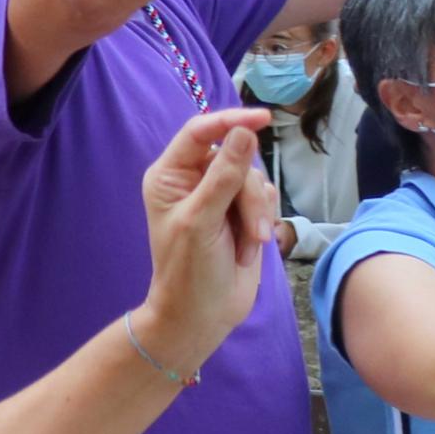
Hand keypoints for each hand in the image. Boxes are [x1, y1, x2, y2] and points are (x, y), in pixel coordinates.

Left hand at [136, 107, 279, 372]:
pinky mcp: (241, 212)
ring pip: (255, 178)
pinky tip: (254, 243)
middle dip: (248, 194)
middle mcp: (193, 179)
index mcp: (169, 175)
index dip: (230, 121)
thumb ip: (224, 176)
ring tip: (249, 244)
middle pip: (236, 157)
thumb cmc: (189, 270)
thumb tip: (244, 132)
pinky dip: (265, 218)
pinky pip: (264, 196)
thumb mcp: (203, 221)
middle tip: (250, 232)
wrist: (203, 314)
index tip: (263, 119)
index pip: (200, 132)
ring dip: (258, 211)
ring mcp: (218, 196)